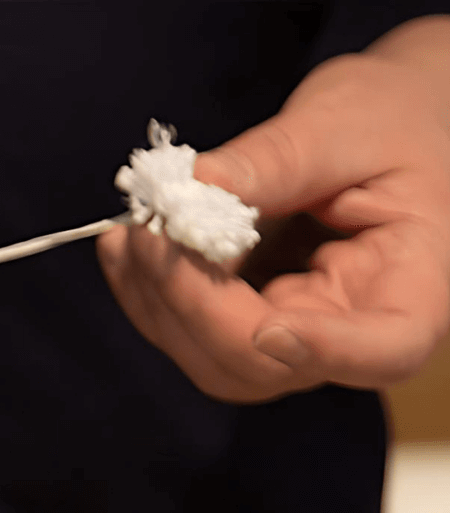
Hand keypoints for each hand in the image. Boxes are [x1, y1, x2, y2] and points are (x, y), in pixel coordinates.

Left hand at [96, 19, 449, 402]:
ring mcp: (288, 340)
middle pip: (264, 366)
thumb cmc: (386, 120)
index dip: (324, 351)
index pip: (385, 350)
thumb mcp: (347, 122)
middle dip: (196, 307)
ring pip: (211, 361)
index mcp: (411, 289)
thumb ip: (280, 159)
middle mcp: (347, 332)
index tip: (267, 328)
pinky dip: (147, 292)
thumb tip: (196, 186)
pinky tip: (127, 244)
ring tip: (133, 230)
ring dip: (157, 302)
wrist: (376, 124)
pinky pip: (186, 334)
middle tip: (151, 233)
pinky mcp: (241, 325)